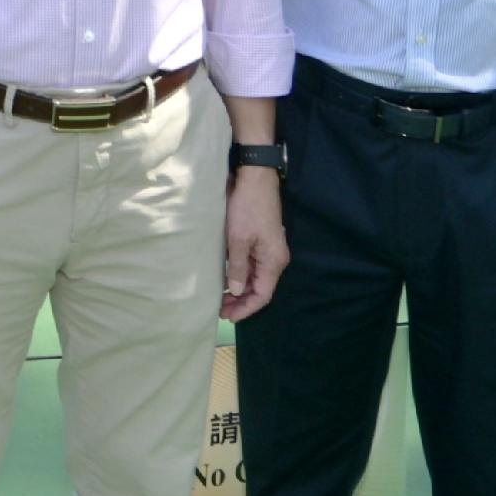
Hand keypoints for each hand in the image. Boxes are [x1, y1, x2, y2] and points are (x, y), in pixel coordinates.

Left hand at [220, 167, 287, 319]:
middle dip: (241, 302)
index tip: (228, 317)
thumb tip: (237, 292)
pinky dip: (241, 275)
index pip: (262, 295)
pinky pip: (253, 266)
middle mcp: (275, 259)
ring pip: (256, 278)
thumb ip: (238, 267)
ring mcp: (269, 250)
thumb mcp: (238, 239)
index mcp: (274, 261)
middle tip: (220, 310)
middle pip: (260, 289)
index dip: (246, 308)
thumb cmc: (247, 208)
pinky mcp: (262, 242)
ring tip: (220, 298)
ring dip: (240, 290)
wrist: (255, 178)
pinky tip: (227, 280)